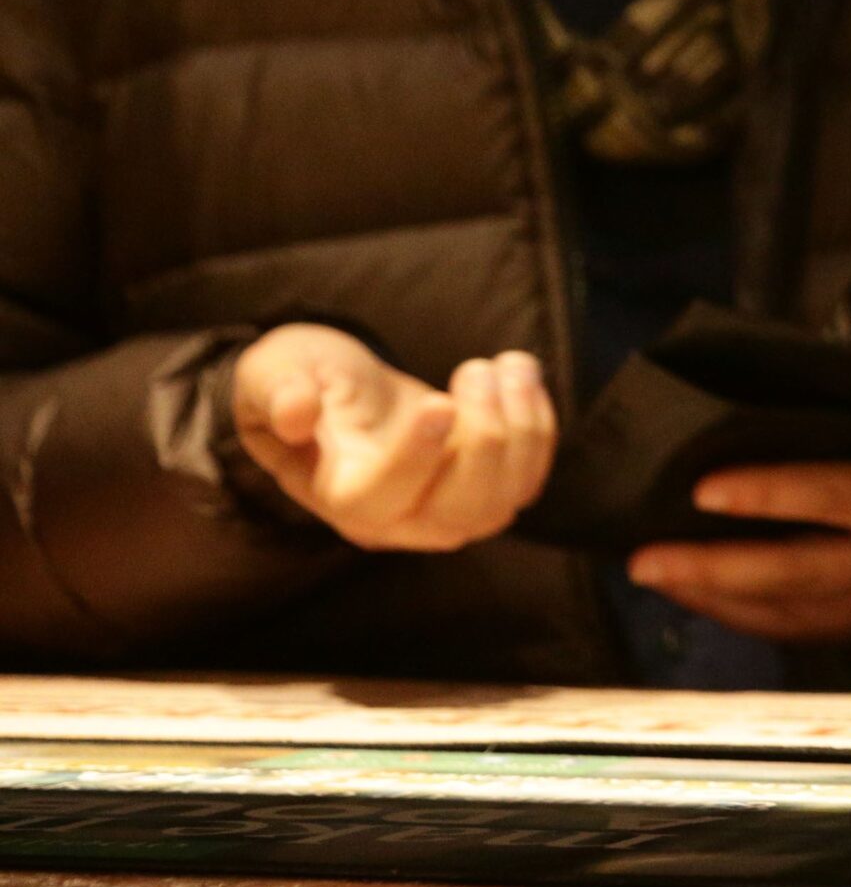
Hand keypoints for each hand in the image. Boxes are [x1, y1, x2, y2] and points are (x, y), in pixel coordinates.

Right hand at [230, 324, 557, 551]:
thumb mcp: (275, 373)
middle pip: (457, 512)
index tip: (439, 402)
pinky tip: (521, 378)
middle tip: (476, 369)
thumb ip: (278, 391)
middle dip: (485, 439)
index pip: (379, 498)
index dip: (413, 457)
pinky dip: (538, 431)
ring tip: (508, 365)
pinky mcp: (484, 493)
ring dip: (521, 430)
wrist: (340, 393)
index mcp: (338, 495)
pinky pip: (526, 482)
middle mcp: (395, 521)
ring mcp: (444, 513)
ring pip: (500, 503)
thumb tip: (296, 411)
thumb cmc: (305, 380)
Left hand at [627, 353, 850, 645]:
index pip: (841, 497)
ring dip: (716, 598)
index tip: (704, 489)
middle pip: (801, 575)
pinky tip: (699, 592)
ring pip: (792, 615)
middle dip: (716, 569)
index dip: (772, 494)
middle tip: (644, 558)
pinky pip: (801, 630)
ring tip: (654, 572)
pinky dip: (744, 615)